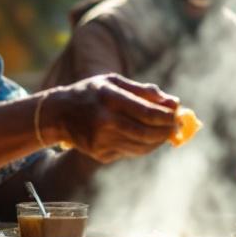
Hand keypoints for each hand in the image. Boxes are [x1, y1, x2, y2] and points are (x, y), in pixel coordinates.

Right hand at [47, 74, 179, 162]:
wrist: (58, 114)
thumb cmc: (91, 93)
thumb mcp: (113, 82)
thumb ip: (143, 91)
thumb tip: (173, 102)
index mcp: (109, 98)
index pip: (147, 112)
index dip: (167, 116)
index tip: (177, 114)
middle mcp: (104, 121)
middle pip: (147, 133)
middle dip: (166, 131)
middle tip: (176, 126)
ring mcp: (101, 141)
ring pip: (141, 147)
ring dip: (158, 141)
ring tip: (164, 133)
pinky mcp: (99, 154)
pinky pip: (130, 152)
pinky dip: (143, 146)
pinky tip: (146, 138)